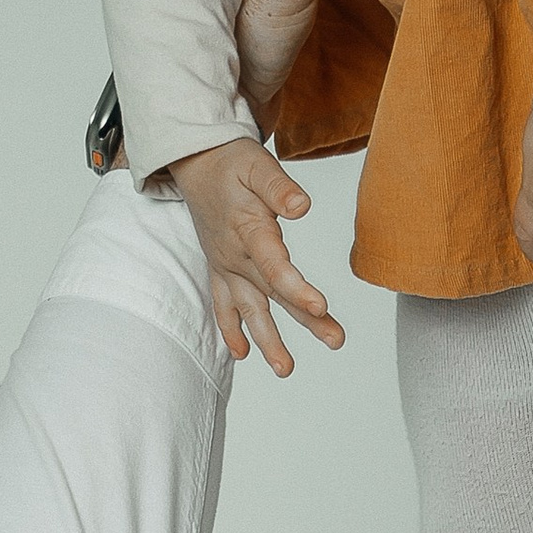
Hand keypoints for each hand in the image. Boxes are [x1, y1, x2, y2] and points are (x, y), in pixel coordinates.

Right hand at [166, 136, 343, 374]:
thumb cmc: (233, 163)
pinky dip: (230, 330)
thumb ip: (279, 187)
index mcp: (248, 230)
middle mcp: (235, 255)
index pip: (275, 265)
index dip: (297, 288)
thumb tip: (302, 207)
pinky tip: (242, 354)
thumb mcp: (258, 164)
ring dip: (267, 340)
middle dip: (304, 320)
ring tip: (286, 369)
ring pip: (249, 308)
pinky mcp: (220, 270)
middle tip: (335, 340)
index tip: (321, 307)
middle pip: (273, 293)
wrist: (197, 165)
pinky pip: (223, 306)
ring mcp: (225, 266)